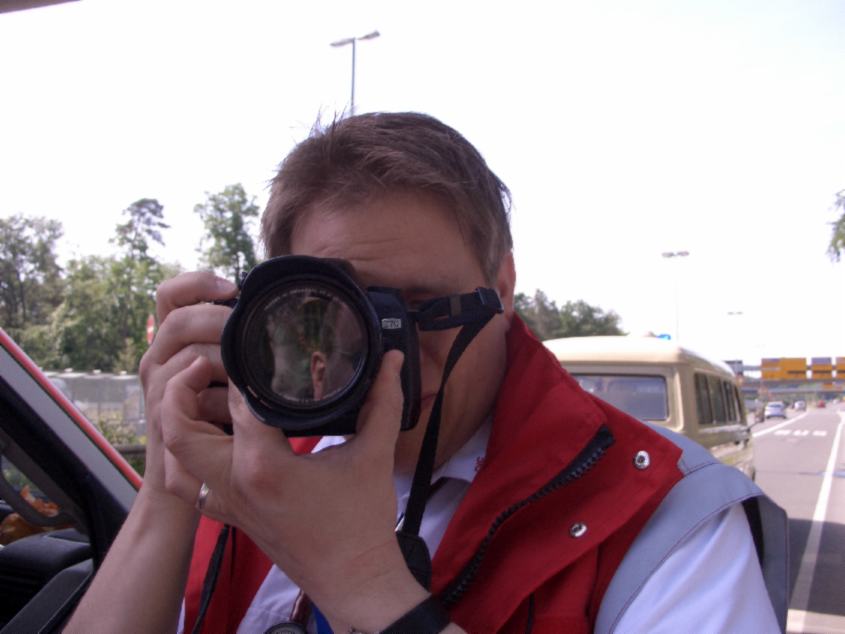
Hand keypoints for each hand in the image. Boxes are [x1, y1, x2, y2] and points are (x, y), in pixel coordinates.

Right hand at [137, 271, 237, 509]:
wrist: (189, 482)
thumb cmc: (222, 426)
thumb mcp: (234, 378)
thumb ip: (244, 351)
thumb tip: (289, 323)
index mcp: (177, 343)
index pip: (172, 294)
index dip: (197, 281)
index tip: (232, 285)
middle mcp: (160, 358)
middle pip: (177, 317)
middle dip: (214, 316)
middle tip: (245, 326)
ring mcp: (158, 386)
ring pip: (181, 349)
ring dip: (217, 349)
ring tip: (245, 360)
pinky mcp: (161, 413)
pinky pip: (175, 387)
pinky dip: (201, 381)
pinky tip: (227, 389)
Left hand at [161, 350, 428, 630]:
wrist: (354, 579)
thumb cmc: (362, 522)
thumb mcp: (375, 454)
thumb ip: (384, 401)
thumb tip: (392, 360)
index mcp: (264, 465)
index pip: (235, 402)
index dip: (239, 369)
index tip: (252, 347)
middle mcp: (235, 485)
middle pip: (180, 430)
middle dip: (183, 390)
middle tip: (203, 364)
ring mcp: (228, 505)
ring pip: (173, 460)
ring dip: (175, 425)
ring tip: (193, 396)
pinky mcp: (230, 517)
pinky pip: (186, 487)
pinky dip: (182, 460)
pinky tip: (204, 439)